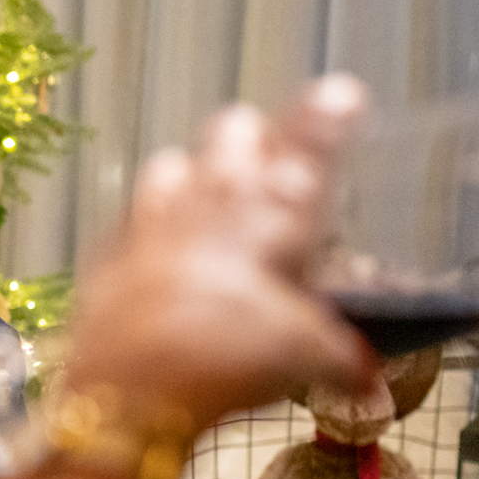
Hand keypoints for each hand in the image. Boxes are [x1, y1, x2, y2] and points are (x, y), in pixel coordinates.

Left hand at [58, 80, 374, 439]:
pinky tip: (157, 255)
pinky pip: (129, 216)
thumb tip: (369, 383)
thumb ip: (343, 361)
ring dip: (193, 175)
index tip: (342, 95)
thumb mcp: (307, 358)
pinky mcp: (109, 246)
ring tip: (208, 206)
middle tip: (268, 169)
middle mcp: (216, 193)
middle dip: (254, 140)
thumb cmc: (235, 350)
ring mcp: (155, 212)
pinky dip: (146, 228)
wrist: (135, 381)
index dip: (330, 111)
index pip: (313, 137)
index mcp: (279, 205)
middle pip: (236, 127)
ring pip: (175, 159)